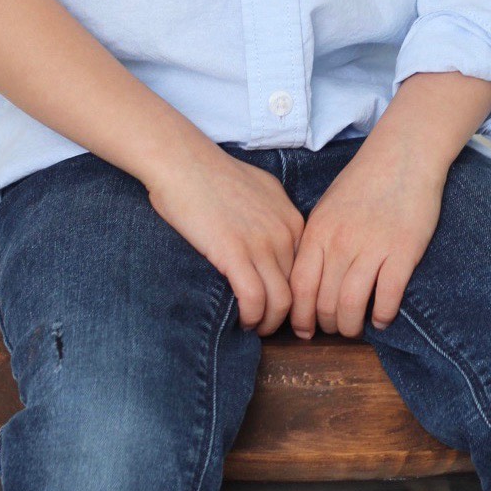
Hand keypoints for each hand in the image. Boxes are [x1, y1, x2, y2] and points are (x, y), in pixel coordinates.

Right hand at [146, 141, 305, 336]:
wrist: (183, 162)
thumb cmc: (211, 174)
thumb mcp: (258, 188)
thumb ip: (272, 214)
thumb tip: (270, 237)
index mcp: (292, 218)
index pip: (307, 269)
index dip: (298, 294)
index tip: (283, 307)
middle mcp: (284, 232)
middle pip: (299, 289)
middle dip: (287, 314)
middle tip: (270, 325)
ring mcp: (262, 243)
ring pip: (281, 301)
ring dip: (269, 322)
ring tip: (255, 327)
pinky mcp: (235, 253)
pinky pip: (255, 300)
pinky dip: (251, 318)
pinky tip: (242, 321)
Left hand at [288, 135, 445, 339]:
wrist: (402, 154)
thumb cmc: (363, 182)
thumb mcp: (327, 208)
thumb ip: (316, 242)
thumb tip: (306, 283)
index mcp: (318, 231)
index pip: (299, 288)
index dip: (300, 317)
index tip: (304, 330)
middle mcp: (340, 242)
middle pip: (324, 303)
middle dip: (327, 325)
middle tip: (335, 329)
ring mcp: (372, 247)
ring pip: (351, 306)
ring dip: (352, 326)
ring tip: (357, 327)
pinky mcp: (403, 251)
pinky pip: (387, 298)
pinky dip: (382, 316)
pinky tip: (382, 317)